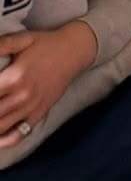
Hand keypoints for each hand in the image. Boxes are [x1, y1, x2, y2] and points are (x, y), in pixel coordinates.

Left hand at [0, 21, 96, 146]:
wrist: (74, 52)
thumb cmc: (45, 44)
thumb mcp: (23, 39)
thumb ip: (1, 45)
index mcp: (15, 76)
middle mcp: (21, 96)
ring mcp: (30, 108)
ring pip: (0, 127)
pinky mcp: (38, 115)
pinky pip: (17, 135)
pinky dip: (3, 141)